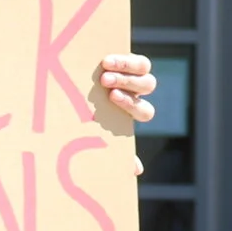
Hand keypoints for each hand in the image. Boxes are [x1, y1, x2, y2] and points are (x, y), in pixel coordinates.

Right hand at [100, 53, 156, 178]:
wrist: (84, 81)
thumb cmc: (90, 112)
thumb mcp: (100, 126)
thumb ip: (118, 148)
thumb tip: (136, 171)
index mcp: (135, 110)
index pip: (144, 111)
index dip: (132, 105)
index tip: (112, 99)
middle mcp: (138, 90)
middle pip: (147, 86)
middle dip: (127, 83)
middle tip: (105, 81)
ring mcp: (136, 73)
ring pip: (145, 70)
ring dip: (126, 70)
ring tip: (104, 69)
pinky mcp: (129, 59)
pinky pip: (138, 59)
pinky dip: (124, 59)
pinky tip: (106, 60)